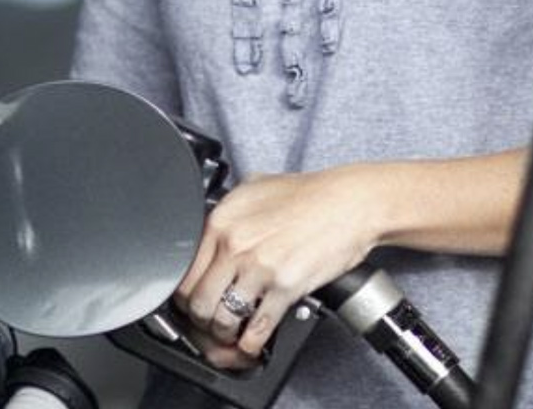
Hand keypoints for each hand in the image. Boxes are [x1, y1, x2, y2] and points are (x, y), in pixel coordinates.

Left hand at [173, 167, 377, 358]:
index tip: (191, 304)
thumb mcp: (255, 187)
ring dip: (224, 336)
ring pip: (222, 320)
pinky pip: (256, 330)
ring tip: (231, 334)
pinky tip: (251, 343)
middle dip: (201, 321)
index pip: (184, 273)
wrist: (349, 203)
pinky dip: (250, 346)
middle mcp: (235, 244)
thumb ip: (228, 211)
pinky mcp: (284, 288)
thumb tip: (210, 233)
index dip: (185, 296)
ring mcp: (259, 268)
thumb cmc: (308, 194)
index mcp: (222, 220)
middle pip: (198, 303)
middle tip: (208, 325)